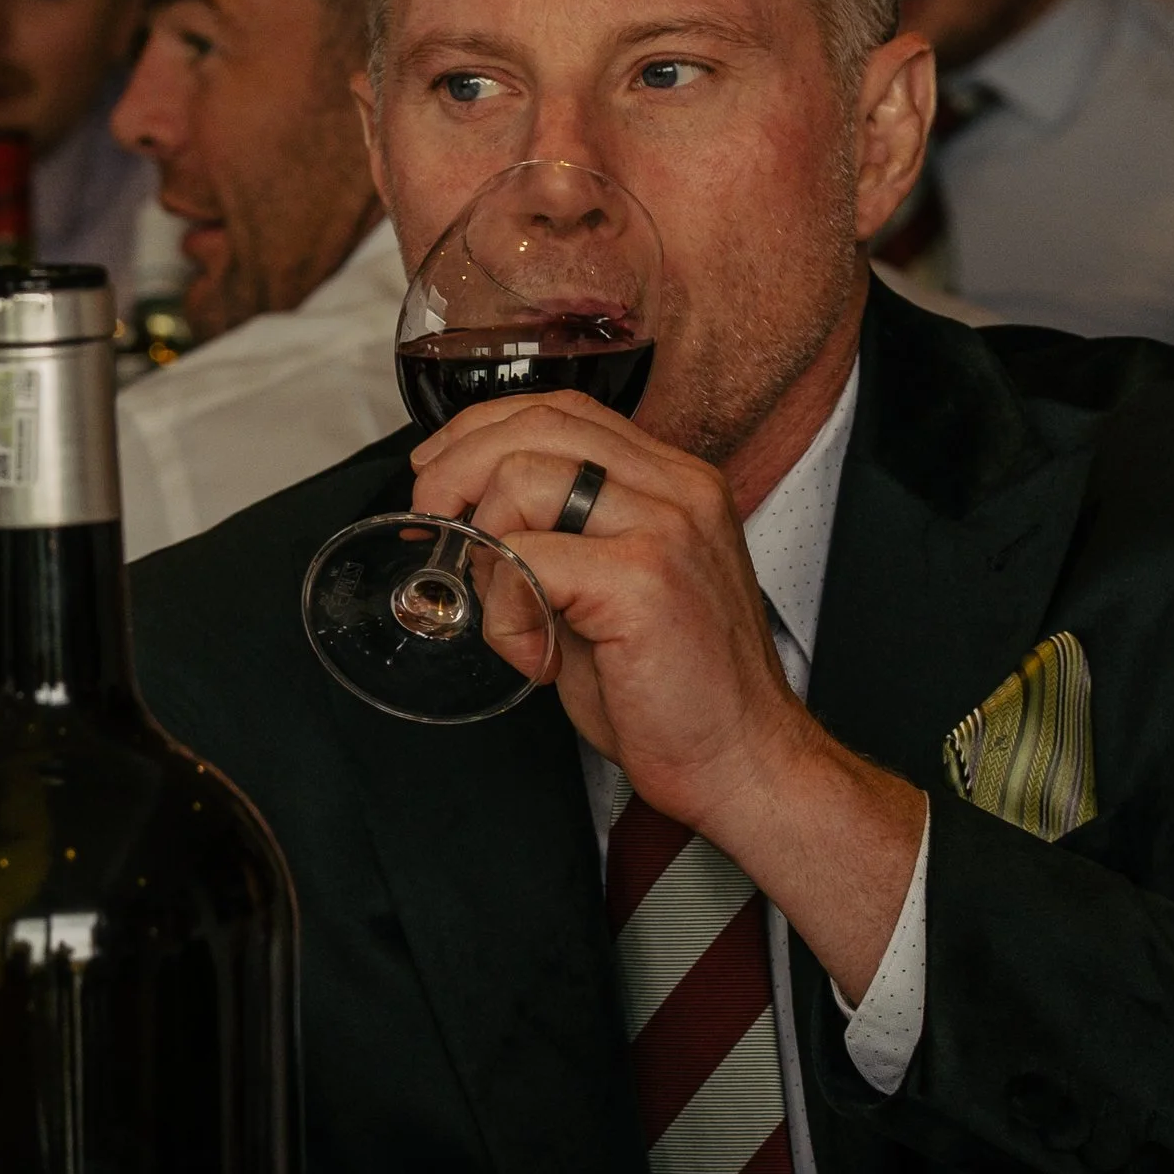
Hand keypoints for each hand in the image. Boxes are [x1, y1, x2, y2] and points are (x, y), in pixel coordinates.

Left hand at [407, 390, 924, 1000]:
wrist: (744, 762)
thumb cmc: (675, 691)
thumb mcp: (616, 587)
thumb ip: (563, 537)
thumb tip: (469, 516)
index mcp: (675, 481)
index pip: (563, 410)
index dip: (482, 433)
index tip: (437, 479)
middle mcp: (678, 488)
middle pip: (535, 425)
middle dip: (455, 471)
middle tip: (430, 531)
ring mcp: (665, 527)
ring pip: (521, 478)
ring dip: (486, 552)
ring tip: (515, 621)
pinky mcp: (643, 579)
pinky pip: (526, 559)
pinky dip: (506, 611)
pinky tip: (537, 656)